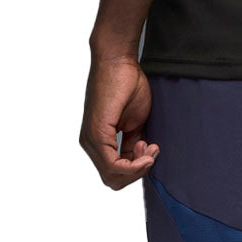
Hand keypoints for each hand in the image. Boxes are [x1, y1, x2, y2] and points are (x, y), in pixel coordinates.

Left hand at [80, 58, 159, 189]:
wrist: (118, 60)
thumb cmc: (127, 84)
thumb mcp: (135, 124)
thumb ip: (133, 145)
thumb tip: (140, 162)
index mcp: (98, 142)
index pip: (116, 174)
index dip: (138, 170)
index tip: (151, 149)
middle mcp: (90, 144)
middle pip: (113, 181)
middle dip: (137, 173)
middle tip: (150, 151)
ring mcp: (91, 140)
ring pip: (113, 176)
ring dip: (137, 168)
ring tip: (149, 146)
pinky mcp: (96, 133)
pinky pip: (112, 165)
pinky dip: (133, 164)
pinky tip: (145, 150)